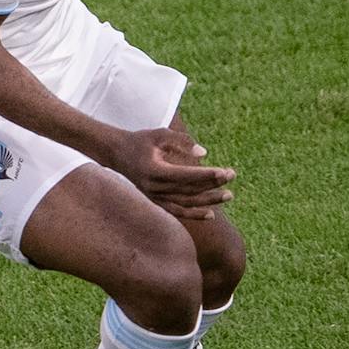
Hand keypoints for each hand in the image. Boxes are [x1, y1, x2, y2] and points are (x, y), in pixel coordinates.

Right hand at [105, 128, 233, 220]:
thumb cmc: (140, 141)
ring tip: (228, 195)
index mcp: (153, 170)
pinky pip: (176, 211)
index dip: (206, 174)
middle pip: (188, 189)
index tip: (225, 172)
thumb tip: (204, 153)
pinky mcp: (154, 202)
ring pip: (185, 203)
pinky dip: (193, 214)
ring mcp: (153, 197)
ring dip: (208, 200)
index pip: (185, 175)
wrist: (116, 154)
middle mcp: (153, 187)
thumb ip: (181, 141)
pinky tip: (211, 214)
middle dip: (212, 184)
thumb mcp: (159, 134)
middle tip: (232, 176)